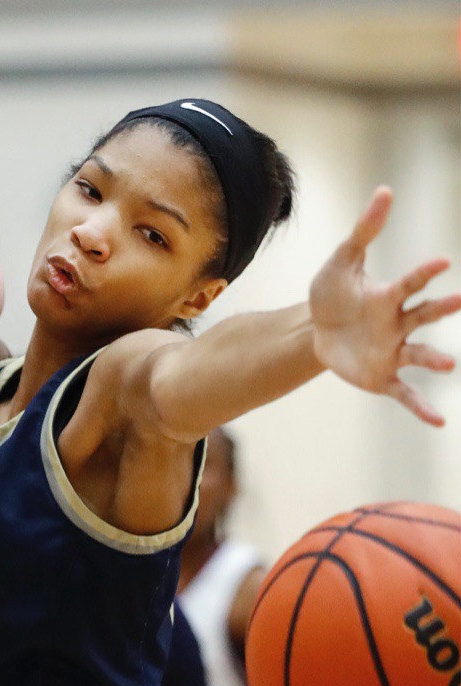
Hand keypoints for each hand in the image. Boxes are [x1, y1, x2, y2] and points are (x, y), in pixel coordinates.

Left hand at [310, 187, 460, 425]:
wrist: (312, 331)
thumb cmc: (333, 294)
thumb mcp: (341, 263)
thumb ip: (363, 232)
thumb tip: (385, 191)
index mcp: (388, 296)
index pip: (410, 282)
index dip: (424, 273)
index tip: (442, 262)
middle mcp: (397, 324)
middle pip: (423, 315)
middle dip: (442, 309)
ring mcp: (393, 352)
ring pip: (419, 355)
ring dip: (434, 359)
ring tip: (451, 365)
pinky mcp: (382, 377)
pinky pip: (405, 393)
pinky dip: (420, 406)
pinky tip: (438, 421)